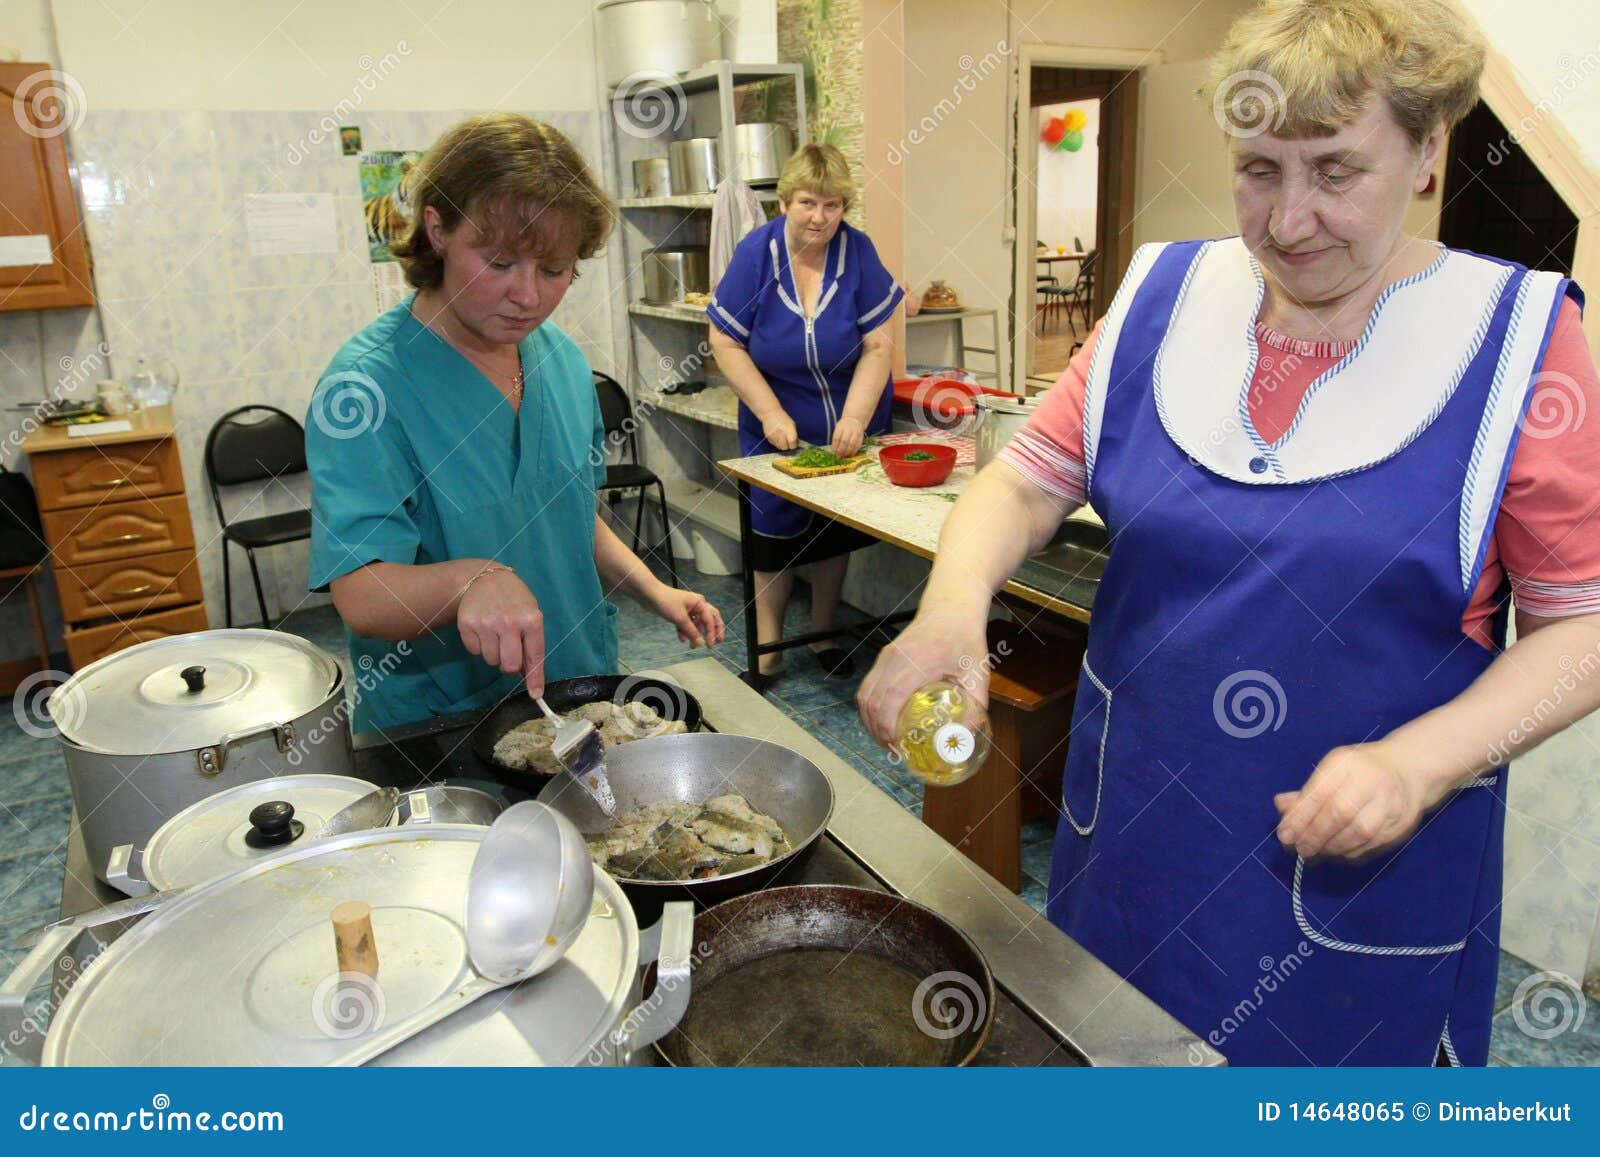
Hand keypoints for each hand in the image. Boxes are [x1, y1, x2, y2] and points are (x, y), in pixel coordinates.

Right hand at [457, 566, 546, 695]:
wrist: (486, 578)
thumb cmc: (514, 600)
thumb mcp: (530, 615)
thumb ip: (531, 643)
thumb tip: (528, 676)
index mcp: (531, 620)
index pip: (534, 657)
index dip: (535, 679)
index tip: (535, 695)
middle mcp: (509, 622)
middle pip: (509, 666)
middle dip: (509, 666)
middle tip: (508, 653)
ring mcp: (487, 623)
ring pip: (490, 660)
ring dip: (493, 654)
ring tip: (495, 634)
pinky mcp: (467, 624)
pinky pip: (474, 651)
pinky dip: (479, 645)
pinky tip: (483, 629)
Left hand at [646, 582, 725, 648]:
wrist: (649, 595)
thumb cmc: (665, 601)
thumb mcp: (680, 619)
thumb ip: (692, 631)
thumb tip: (700, 642)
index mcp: (700, 602)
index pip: (710, 619)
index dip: (711, 633)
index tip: (709, 644)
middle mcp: (696, 605)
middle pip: (709, 619)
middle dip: (712, 631)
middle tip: (717, 642)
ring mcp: (688, 609)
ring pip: (696, 624)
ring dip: (695, 634)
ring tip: (692, 646)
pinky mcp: (680, 613)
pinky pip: (687, 624)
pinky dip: (685, 631)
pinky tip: (682, 638)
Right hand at [761, 409, 797, 450]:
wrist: (770, 413)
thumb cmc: (783, 418)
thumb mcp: (792, 424)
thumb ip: (794, 434)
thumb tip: (795, 442)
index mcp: (790, 433)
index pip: (792, 445)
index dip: (793, 445)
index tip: (793, 443)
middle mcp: (782, 436)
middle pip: (785, 448)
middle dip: (787, 446)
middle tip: (787, 441)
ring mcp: (774, 438)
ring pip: (779, 447)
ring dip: (781, 445)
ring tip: (781, 439)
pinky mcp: (768, 438)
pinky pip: (774, 444)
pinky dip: (776, 443)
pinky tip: (776, 437)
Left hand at [831, 416, 866, 457]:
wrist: (855, 420)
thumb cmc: (844, 426)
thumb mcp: (838, 428)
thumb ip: (836, 438)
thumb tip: (834, 450)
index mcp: (840, 427)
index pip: (836, 438)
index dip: (835, 446)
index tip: (834, 452)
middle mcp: (848, 430)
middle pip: (844, 441)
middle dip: (841, 450)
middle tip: (839, 456)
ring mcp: (855, 433)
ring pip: (851, 444)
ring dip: (847, 452)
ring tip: (844, 456)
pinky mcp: (861, 437)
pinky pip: (858, 445)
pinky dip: (854, 451)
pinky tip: (851, 454)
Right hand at [857, 611, 988, 747]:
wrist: (951, 608)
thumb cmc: (965, 638)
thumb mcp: (978, 672)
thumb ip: (976, 704)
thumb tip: (966, 736)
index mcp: (918, 661)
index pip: (891, 696)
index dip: (888, 725)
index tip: (898, 746)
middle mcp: (895, 658)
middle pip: (872, 700)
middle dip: (878, 731)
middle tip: (895, 750)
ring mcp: (885, 656)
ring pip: (864, 695)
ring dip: (870, 722)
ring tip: (887, 741)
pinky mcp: (883, 657)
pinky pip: (867, 686)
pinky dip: (869, 708)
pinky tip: (881, 722)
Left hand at [1274, 743, 1425, 860]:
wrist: (1409, 770)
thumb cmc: (1359, 770)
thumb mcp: (1331, 771)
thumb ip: (1307, 791)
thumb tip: (1281, 806)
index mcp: (1347, 764)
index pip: (1320, 793)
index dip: (1300, 817)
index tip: (1284, 834)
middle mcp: (1372, 781)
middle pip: (1340, 813)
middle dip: (1315, 835)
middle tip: (1300, 849)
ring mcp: (1391, 803)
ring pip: (1359, 833)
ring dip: (1332, 847)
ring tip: (1315, 852)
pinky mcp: (1402, 824)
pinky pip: (1372, 844)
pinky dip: (1349, 852)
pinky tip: (1335, 853)